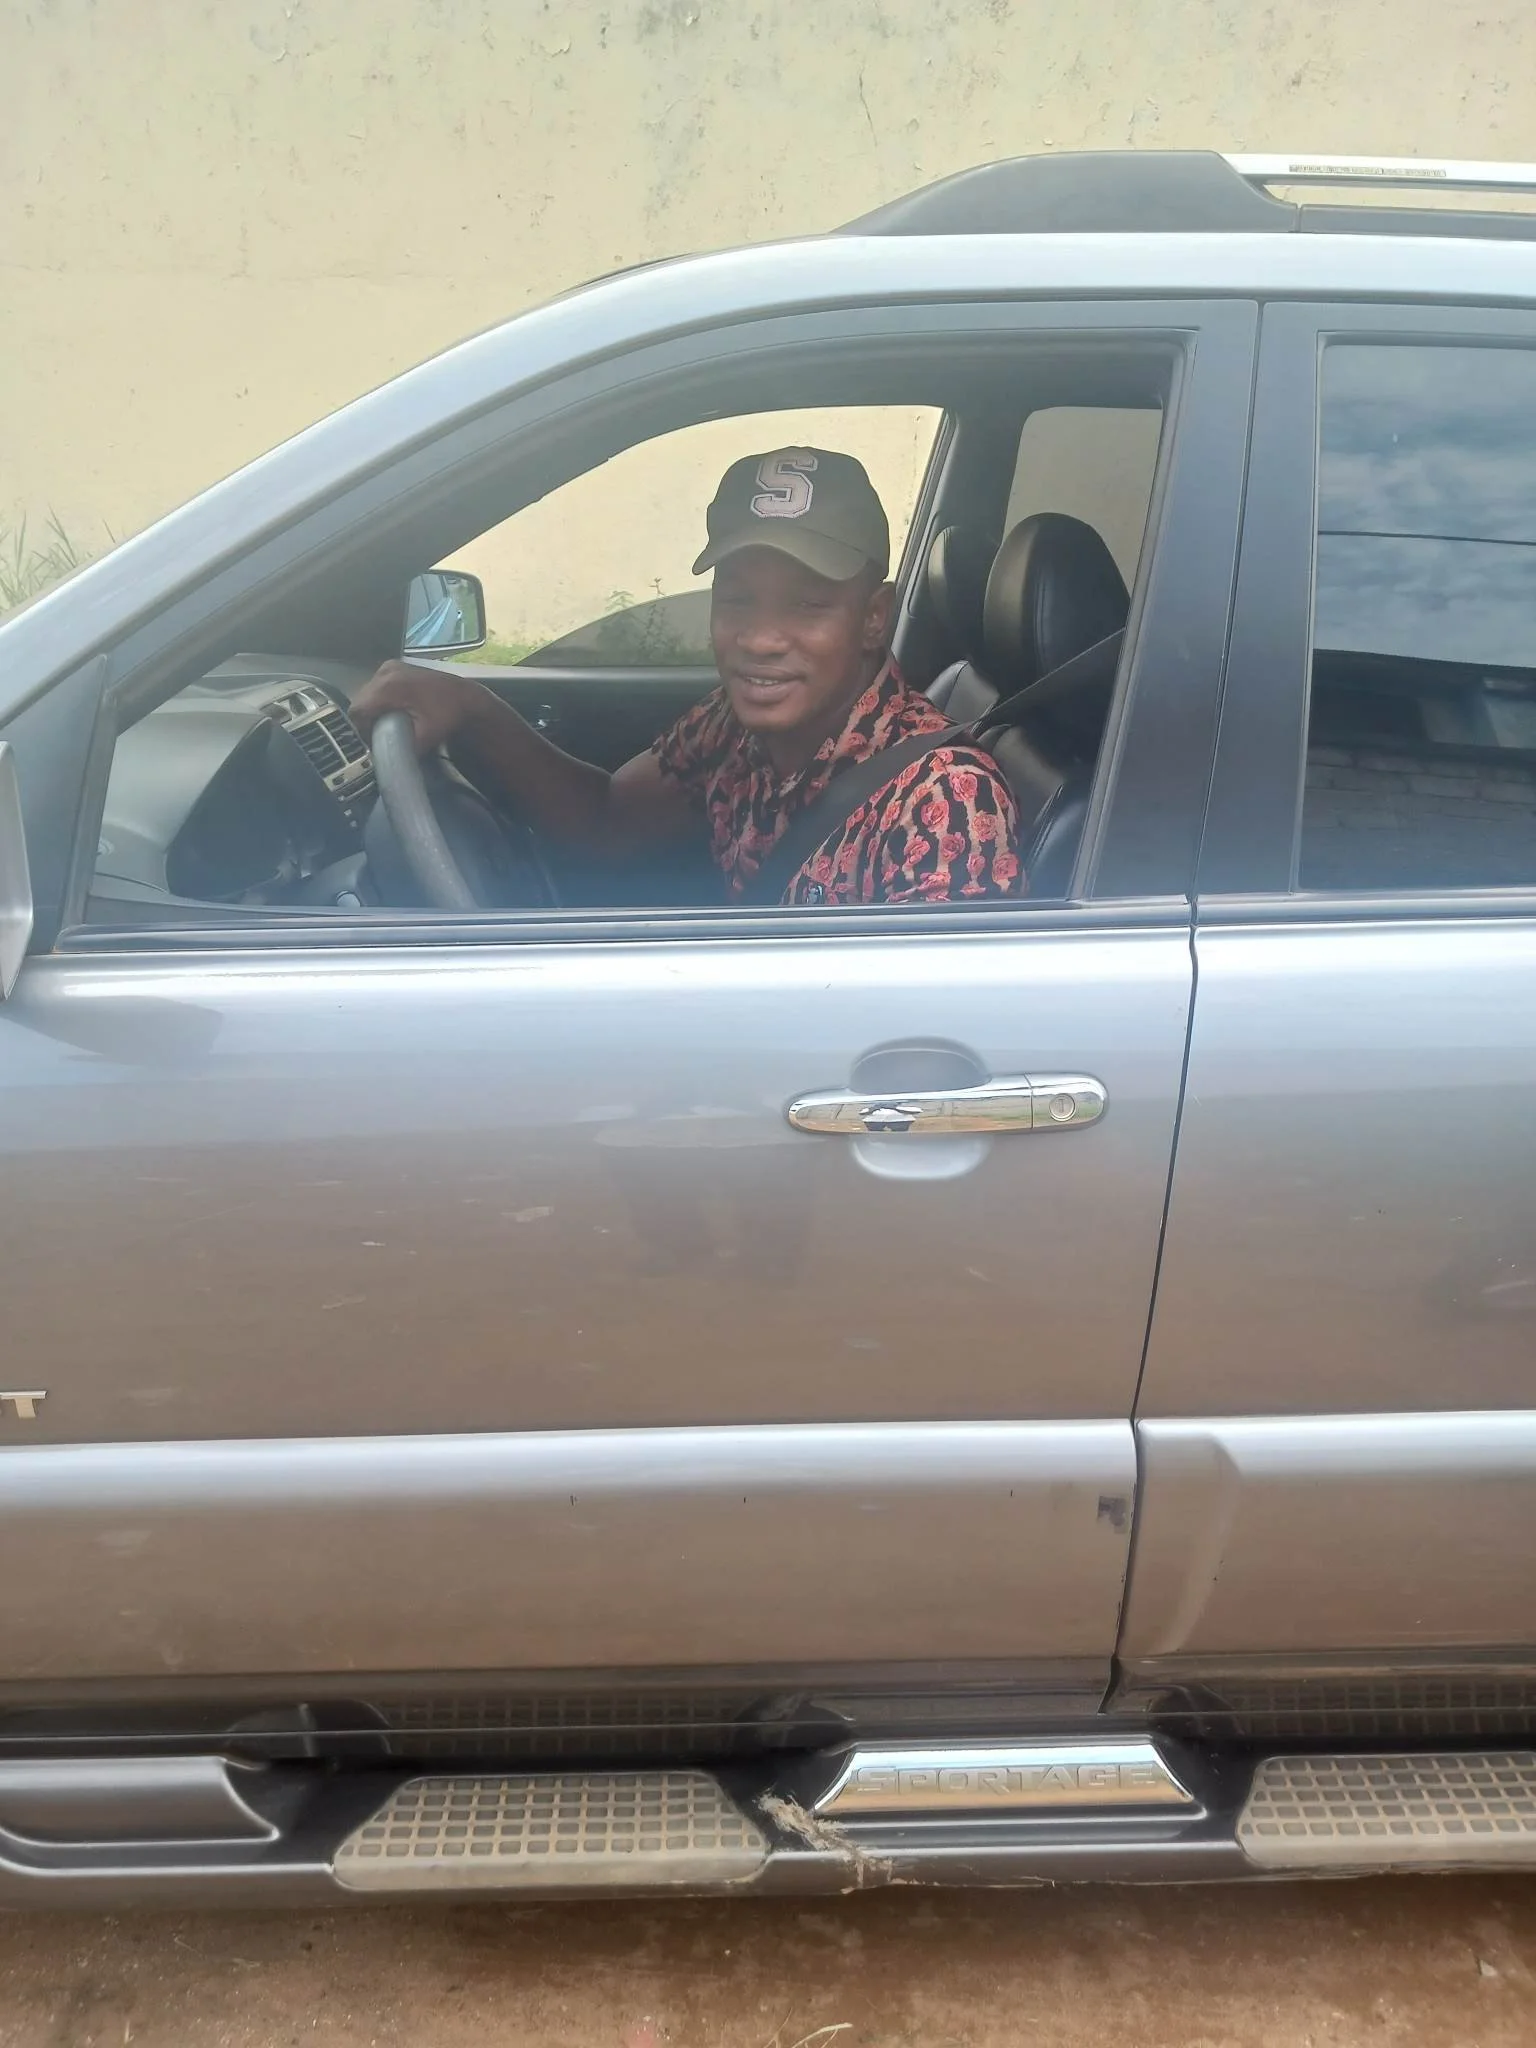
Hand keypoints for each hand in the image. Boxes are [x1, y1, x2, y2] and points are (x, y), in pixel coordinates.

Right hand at [349, 660, 487, 754]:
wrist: (465, 696)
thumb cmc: (448, 715)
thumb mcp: (425, 738)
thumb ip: (400, 748)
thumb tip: (383, 760)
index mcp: (389, 687)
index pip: (358, 710)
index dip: (360, 729)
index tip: (371, 742)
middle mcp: (385, 672)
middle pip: (360, 701)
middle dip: (366, 720)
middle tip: (379, 736)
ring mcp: (389, 666)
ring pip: (366, 693)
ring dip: (372, 709)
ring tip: (386, 724)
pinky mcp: (394, 666)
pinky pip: (376, 686)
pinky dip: (379, 699)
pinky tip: (392, 710)